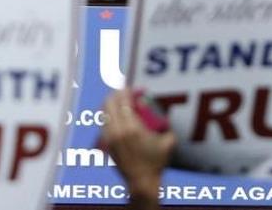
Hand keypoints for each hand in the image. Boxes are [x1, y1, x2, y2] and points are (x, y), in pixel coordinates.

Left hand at [101, 89, 174, 209]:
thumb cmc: (156, 162)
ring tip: (119, 102)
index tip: (133, 89)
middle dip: (117, 94)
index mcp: (132, 128)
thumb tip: (160, 108)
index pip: (123, 101)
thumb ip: (166, 123)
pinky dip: (109, 115)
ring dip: (111, 104)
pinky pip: (104, 123)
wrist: (142, 182)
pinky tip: (116, 115)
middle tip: (125, 92)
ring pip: (104, 112)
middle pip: (110, 103)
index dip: (127, 91)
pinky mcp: (106, 144)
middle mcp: (118, 131)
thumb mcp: (167, 141)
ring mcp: (110, 138)